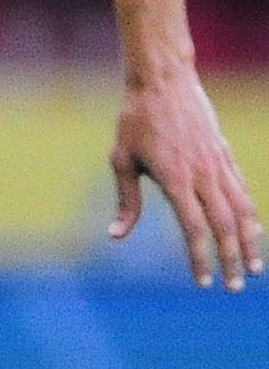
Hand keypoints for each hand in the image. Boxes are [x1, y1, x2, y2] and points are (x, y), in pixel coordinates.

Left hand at [111, 70, 261, 289]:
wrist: (163, 80)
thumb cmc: (134, 120)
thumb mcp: (122, 159)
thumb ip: (126, 201)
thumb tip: (116, 237)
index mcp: (175, 179)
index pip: (194, 228)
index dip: (199, 258)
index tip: (202, 282)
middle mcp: (203, 174)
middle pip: (223, 226)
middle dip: (229, 259)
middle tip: (233, 288)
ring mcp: (218, 164)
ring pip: (241, 211)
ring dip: (248, 242)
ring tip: (253, 270)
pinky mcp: (225, 155)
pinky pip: (242, 191)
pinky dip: (250, 215)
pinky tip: (252, 233)